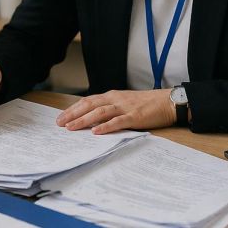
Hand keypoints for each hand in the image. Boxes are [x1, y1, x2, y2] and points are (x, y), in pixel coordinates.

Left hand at [55, 89, 175, 133]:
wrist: (167, 101)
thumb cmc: (146, 104)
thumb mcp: (124, 102)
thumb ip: (110, 108)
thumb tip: (92, 119)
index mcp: (111, 96)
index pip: (87, 101)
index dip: (73, 109)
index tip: (61, 117)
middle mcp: (115, 99)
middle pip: (89, 105)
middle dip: (72, 114)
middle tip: (59, 123)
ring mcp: (124, 107)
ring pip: (100, 112)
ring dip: (84, 120)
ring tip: (72, 127)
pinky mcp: (135, 116)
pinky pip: (118, 121)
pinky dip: (106, 126)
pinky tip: (96, 131)